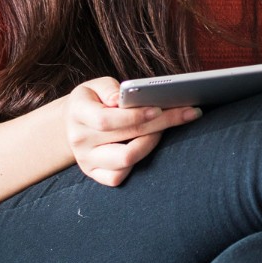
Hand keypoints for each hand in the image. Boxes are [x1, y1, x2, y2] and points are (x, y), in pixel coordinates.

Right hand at [65, 78, 200, 187]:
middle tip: (189, 112)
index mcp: (77, 113)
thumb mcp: (95, 85)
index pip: (106, 120)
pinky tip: (148, 145)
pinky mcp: (94, 174)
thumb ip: (109, 88)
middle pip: (126, 136)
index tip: (160, 108)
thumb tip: (121, 97)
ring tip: (166, 127)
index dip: (135, 116)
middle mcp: (79, 140)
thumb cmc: (93, 100)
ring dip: (152, 143)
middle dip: (163, 123)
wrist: (73, 122)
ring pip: (126, 160)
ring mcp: (86, 160)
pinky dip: (138, 163)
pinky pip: (118, 177)